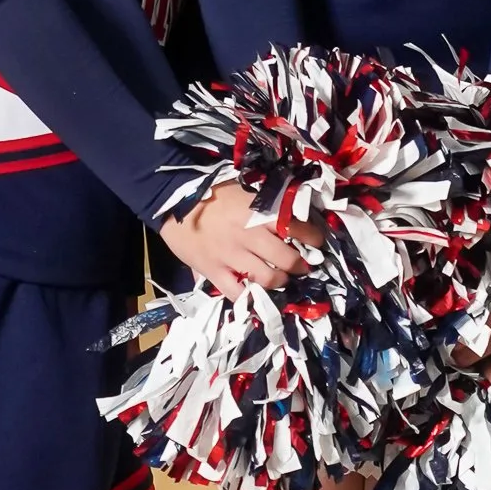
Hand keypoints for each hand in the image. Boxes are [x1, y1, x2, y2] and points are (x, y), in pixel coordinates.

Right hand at [158, 183, 304, 295]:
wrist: (172, 203)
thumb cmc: (210, 194)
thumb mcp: (243, 191)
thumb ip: (265, 205)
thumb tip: (290, 212)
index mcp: (258, 212)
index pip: (296, 226)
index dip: (313, 236)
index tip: (318, 242)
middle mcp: (250, 236)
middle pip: (287, 259)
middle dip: (301, 265)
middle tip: (304, 266)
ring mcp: (232, 257)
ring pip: (269, 279)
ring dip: (281, 282)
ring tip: (283, 279)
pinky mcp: (215, 272)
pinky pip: (238, 294)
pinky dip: (250, 297)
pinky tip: (256, 295)